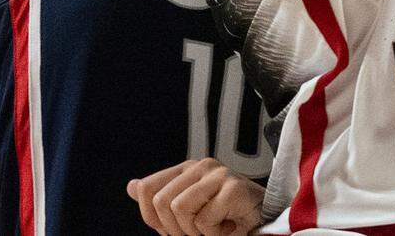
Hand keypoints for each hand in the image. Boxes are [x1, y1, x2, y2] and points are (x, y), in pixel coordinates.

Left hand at [127, 159, 262, 235]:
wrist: (262, 225)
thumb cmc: (226, 219)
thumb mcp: (187, 213)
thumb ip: (160, 200)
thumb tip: (132, 186)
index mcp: (186, 170)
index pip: (147, 189)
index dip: (153, 218)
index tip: (175, 228)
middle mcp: (201, 166)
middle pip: (161, 201)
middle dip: (176, 228)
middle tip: (199, 231)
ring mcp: (218, 174)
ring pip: (180, 209)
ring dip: (195, 231)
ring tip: (214, 228)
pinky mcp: (233, 188)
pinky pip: (204, 220)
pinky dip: (214, 234)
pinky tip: (228, 227)